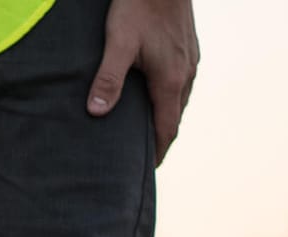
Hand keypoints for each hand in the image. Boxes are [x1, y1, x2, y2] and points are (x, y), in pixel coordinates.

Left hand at [87, 0, 198, 165]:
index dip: (157, 152)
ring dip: (165, 117)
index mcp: (170, 80)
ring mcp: (190, 60)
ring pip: (179, 99)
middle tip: (143, 158)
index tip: (147, 170)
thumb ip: (108, 79)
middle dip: (160, 138)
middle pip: (174, 117)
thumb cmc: (138, 6)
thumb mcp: (118, 43)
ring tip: (147, 132)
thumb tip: (96, 113)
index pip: (166, 129)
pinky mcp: (189, 47)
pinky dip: (169, 98)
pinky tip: (154, 96)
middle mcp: (186, 73)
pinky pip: (181, 82)